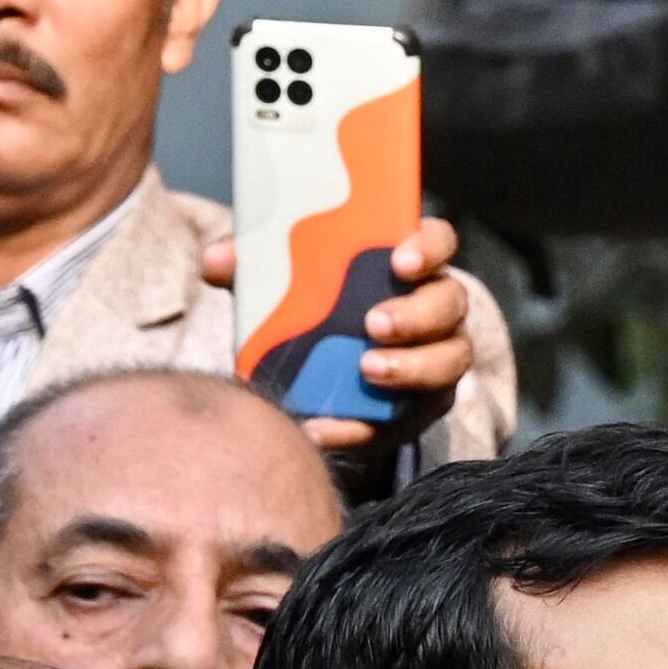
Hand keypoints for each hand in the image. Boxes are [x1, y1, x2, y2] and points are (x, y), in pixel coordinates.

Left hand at [194, 211, 475, 451]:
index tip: (398, 262)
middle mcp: (434, 310)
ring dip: (410, 368)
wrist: (317, 382)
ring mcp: (436, 359)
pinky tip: (322, 427)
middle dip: (416, 315)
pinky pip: (405, 420)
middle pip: (450, 303)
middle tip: (372, 325)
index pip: (439, 242)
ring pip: (448, 361)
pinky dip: (359, 426)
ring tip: (366, 371)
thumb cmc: (311, 312)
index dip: (427, 248)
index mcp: (406, 266)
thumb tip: (218, 259)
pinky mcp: (421, 409)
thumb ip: (254, 267)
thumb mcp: (282, 284)